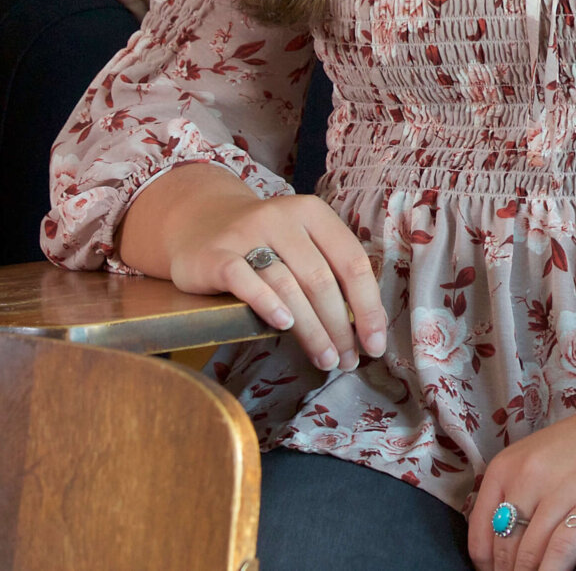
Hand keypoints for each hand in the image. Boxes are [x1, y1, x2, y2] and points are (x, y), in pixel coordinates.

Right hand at [118, 161, 387, 373]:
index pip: (352, 260)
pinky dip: (268, 304)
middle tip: (349, 361)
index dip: (368, 305)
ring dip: (312, 329)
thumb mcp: (301, 246)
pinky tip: (284, 326)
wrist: (199, 223)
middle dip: (339, 326)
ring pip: (288, 286)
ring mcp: (247, 233)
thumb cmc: (264, 243)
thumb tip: (368, 326)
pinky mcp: (217, 255)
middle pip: (321, 278)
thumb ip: (331, 273)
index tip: (376, 343)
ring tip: (326, 359)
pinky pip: (246, 281)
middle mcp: (282, 216)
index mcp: (313, 213)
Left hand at [467, 408, 575, 570]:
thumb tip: (499, 548)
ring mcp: (560, 491)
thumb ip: (513, 494)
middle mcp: (527, 476)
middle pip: (505, 548)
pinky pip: (559, 553)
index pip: (480, 534)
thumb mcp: (537, 457)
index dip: (487, 564)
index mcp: (506, 465)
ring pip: (529, 555)